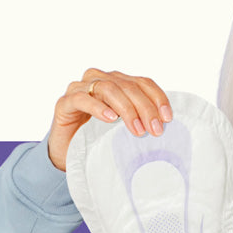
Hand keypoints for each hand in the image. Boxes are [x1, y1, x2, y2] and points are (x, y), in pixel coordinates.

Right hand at [47, 69, 172, 169]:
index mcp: (117, 82)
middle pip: (129, 86)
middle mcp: (99, 79)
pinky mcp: (65, 102)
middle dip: (145, 107)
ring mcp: (80, 88)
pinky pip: (82, 99)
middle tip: (155, 130)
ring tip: (137, 129)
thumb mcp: (124, 128)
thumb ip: (140, 119)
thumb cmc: (97, 138)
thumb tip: (164, 125)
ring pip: (109, 89)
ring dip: (127, 109)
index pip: (143, 82)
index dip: (158, 97)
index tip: (168, 118)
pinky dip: (98, 107)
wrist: (67, 153)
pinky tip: (111, 119)